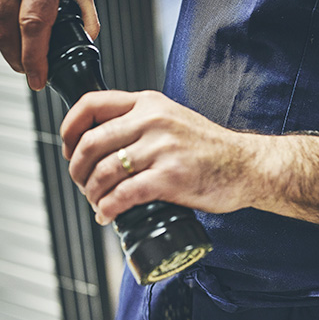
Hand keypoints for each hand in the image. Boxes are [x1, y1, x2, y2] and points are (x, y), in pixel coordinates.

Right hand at [0, 0, 98, 89]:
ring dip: (7, 50)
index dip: (35, 57)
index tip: (38, 78)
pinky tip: (10, 41)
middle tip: (30, 73)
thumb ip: (87, 10)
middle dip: (19, 59)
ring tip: (21, 61)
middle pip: (9, 30)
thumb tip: (90, 39)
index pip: (35, 24)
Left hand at [60, 89, 318, 236]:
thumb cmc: (213, 150)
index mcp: (149, 103)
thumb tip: (105, 146)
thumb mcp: (174, 120)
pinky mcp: (170, 178)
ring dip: (91, 193)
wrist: (249, 166)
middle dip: (76, 170)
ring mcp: (161, 149)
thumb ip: (143, 124)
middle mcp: (152, 121)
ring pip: (103, 171)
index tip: (68, 148)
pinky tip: (107, 215)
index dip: (69, 129)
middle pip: (90, 143)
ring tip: (96, 203)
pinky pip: (123, 194)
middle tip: (82, 185)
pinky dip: (107, 208)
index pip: (91, 104)